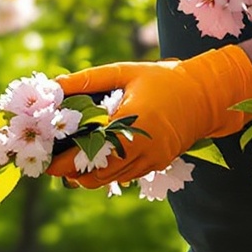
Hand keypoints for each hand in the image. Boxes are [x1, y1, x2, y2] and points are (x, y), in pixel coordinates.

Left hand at [46, 45, 251, 189]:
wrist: (205, 95)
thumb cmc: (163, 78)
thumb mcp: (125, 71)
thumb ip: (90, 79)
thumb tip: (56, 84)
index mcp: (134, 122)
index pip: (92, 150)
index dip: (67, 160)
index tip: (46, 161)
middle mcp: (144, 147)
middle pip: (99, 173)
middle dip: (72, 172)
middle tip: (51, 164)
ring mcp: (152, 159)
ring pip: (111, 180)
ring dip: (88, 175)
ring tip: (66, 165)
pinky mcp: (157, 164)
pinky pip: (126, 176)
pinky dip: (107, 173)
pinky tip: (92, 163)